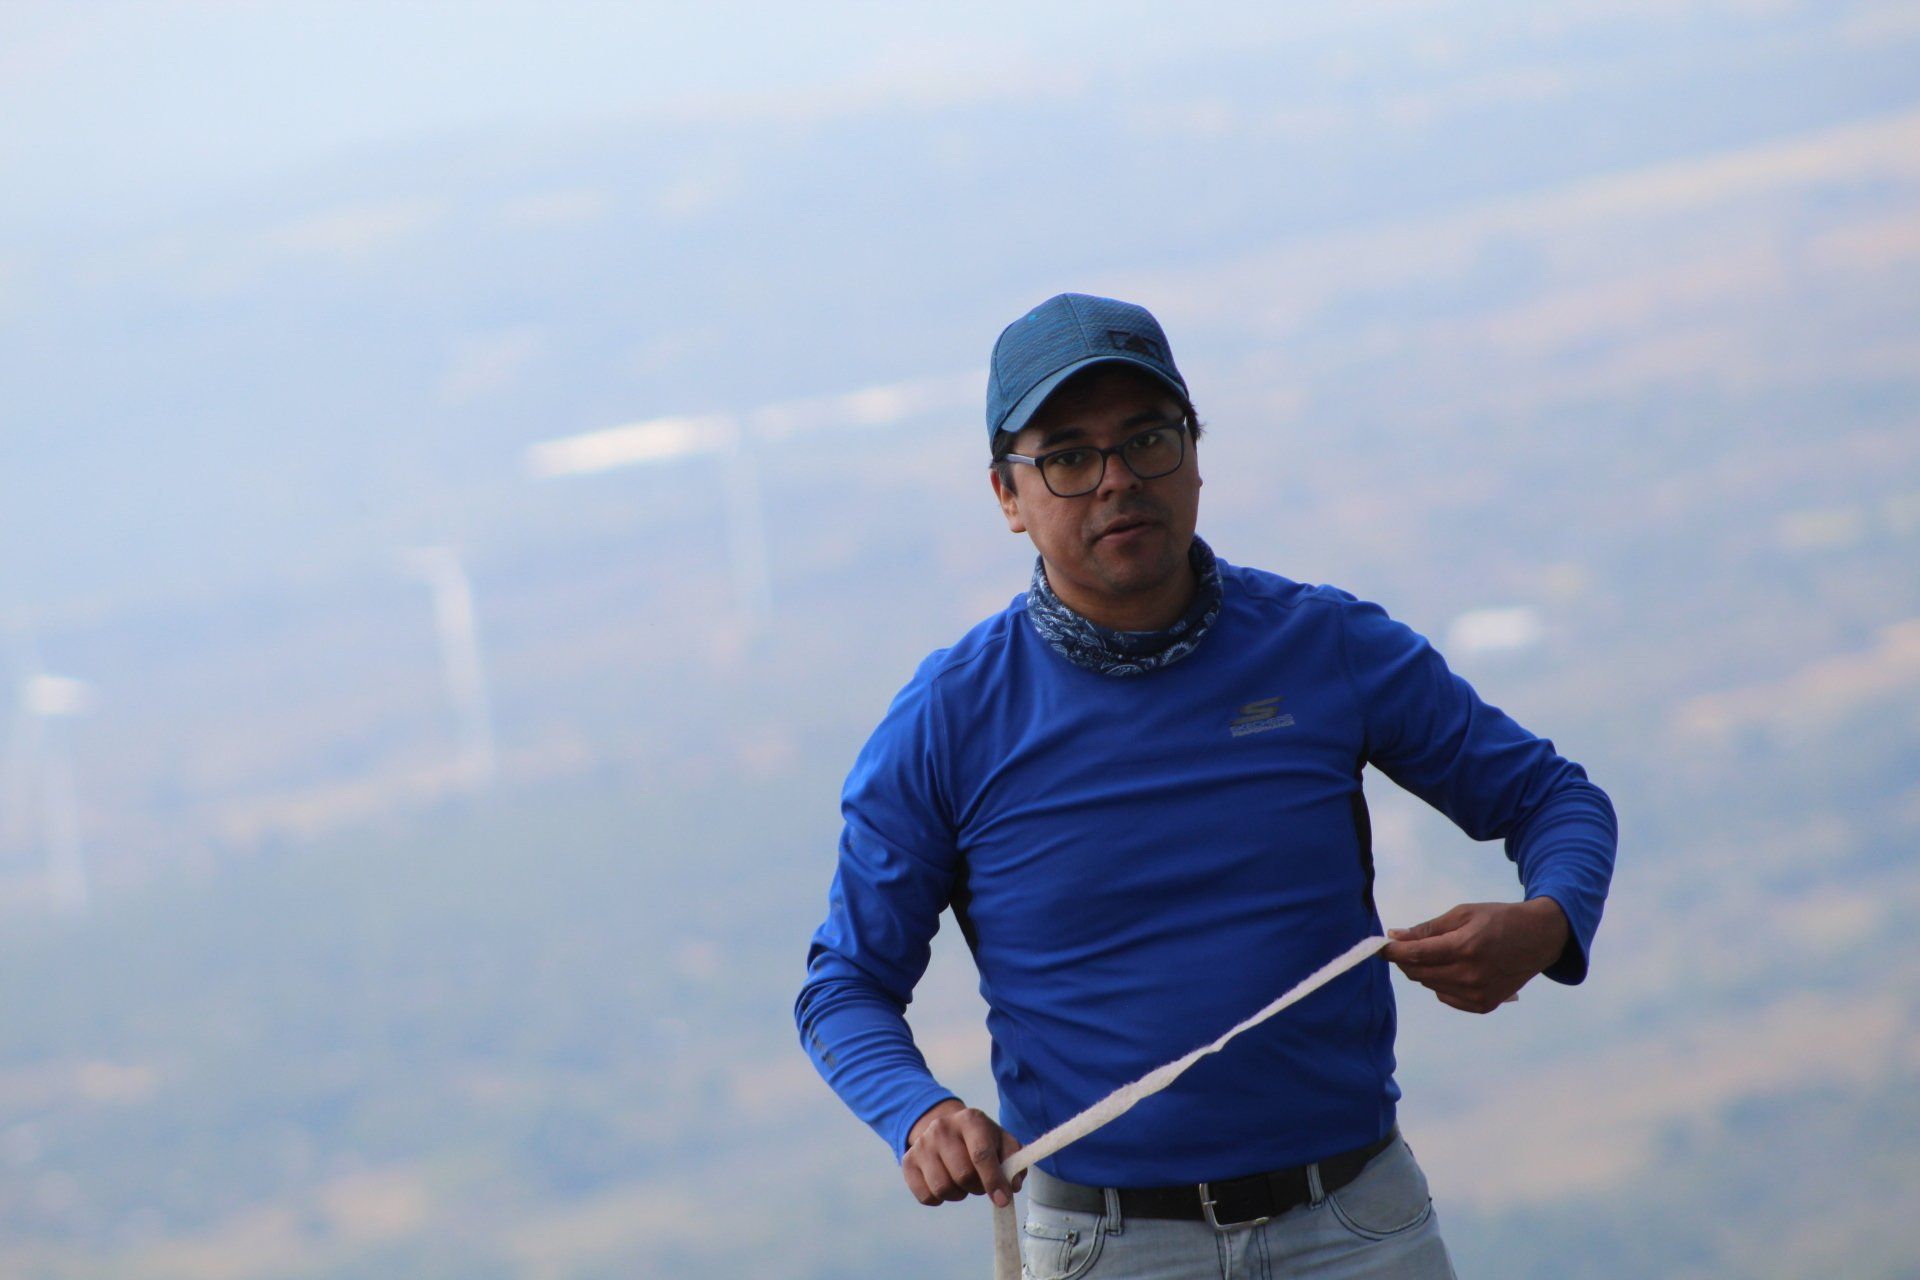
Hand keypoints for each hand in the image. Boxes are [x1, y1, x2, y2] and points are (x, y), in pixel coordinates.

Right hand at [902, 1099, 1025, 1207]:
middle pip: (963, 1174)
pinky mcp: (908, 1161)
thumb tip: (1011, 1186)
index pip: (981, 1154)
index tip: (1002, 1200)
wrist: (947, 1129)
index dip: (993, 1180)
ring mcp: (922, 1144)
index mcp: (970, 1119)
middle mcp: (942, 1127)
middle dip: (978, 1188)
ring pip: (943, 1188)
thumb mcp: (1002, 1141)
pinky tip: (946, 1183)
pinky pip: (926, 1197)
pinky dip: (939, 1199)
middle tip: (981, 1184)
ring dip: (959, 1194)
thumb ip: (1013, 1162)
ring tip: (963, 1182)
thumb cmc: (981, 1139)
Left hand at [1380, 898, 1568, 1013]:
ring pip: (1429, 984)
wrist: (1539, 939)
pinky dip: (1440, 983)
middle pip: (1418, 973)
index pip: (1416, 955)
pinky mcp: (1484, 1005)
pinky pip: (1445, 996)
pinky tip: (1452, 968)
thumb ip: (1427, 928)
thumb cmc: (1499, 920)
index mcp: (1465, 947)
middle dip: (1405, 960)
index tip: (1379, 946)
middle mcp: (1470, 975)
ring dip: (1423, 970)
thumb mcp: (1463, 913)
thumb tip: (1395, 936)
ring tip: (1436, 953)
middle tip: (1404, 946)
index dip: (1393, 951)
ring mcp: (1478, 994)